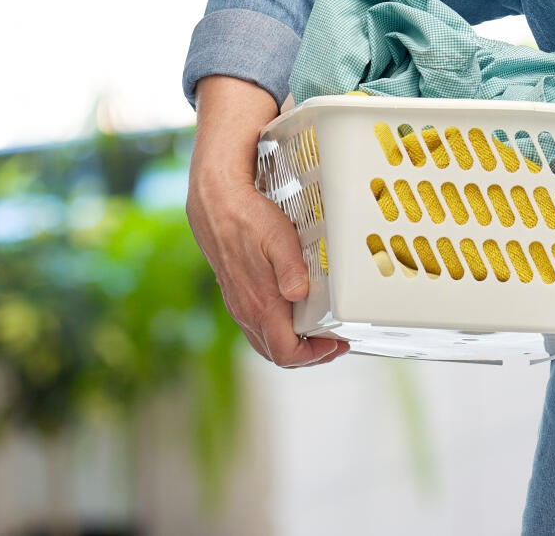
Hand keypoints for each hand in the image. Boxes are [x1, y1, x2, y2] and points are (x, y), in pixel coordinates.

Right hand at [188, 77, 348, 368]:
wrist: (214, 198)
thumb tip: (299, 294)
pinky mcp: (237, 292)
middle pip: (277, 352)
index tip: (339, 343)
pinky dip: (279, 328)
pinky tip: (296, 310)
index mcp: (259, 303)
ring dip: (294, 342)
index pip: (286, 352)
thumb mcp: (276, 236)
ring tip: (321, 328)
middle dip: (308, 354)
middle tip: (335, 339)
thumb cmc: (248, 215)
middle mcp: (247, 310)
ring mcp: (239, 303)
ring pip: (266, 340)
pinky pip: (258, 324)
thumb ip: (289, 267)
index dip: (315, 356)